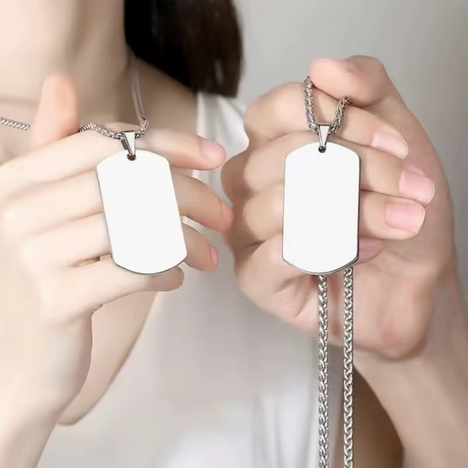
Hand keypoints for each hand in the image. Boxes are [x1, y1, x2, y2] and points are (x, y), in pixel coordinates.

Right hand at [0, 76, 230, 416]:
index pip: (107, 142)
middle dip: (191, 194)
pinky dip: (165, 272)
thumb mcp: (46, 211)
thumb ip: (56, 152)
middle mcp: (17, 209)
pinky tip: (174, 279)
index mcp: (19, 179)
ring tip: (207, 254)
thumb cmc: (49, 277)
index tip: (214, 155)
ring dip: (187, 240)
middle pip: (129, 180)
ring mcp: (33, 256)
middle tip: (224, 215)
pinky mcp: (56, 301)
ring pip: (137, 225)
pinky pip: (133, 270)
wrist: (21, 359)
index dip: (168, 143)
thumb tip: (62, 81)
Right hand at [222, 56, 454, 358]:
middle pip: (276, 159)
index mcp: (273, 147)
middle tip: (408, 187)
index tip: (391, 143)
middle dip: (355, 168)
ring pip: (274, 207)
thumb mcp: (395, 136)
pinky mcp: (255, 278)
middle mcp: (251, 186)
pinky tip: (358, 253)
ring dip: (350, 212)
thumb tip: (323, 68)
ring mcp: (247, 233)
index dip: (328, 117)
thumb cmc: (398, 208)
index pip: (272, 111)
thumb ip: (366, 89)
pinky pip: (268, 258)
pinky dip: (322, 252)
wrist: (414, 277)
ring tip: (399, 221)